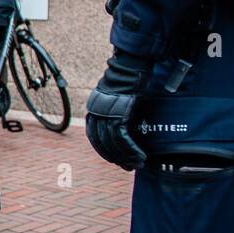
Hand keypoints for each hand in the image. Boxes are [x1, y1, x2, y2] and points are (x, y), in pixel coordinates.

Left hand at [85, 52, 151, 170]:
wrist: (130, 66)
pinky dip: (131, 150)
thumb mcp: (118, 98)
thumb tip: (125, 125)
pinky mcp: (118, 114)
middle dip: (116, 158)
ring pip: (113, 144)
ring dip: (126, 157)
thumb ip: (118, 111)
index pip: (95, 137)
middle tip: (128, 167)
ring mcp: (106, 114)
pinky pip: (123, 138)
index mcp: (93, 110)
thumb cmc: (128, 80)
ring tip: (137, 165)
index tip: (115, 160)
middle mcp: (96, 113)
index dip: (105, 151)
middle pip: (102, 143)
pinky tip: (139, 157)